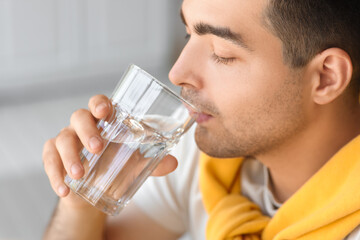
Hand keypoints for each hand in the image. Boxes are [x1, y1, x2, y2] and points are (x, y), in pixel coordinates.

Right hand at [42, 94, 177, 207]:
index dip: (100, 103)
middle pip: (79, 116)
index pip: (99, 103)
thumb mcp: (137, 163)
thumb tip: (173, 162)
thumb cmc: (117, 165)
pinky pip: (48, 160)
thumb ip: (154, 162)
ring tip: (80, 174)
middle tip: (98, 147)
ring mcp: (67, 140)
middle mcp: (84, 126)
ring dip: (70, 155)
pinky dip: (55, 174)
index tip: (105, 110)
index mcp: (104, 121)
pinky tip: (64, 188)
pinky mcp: (54, 157)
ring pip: (62, 138)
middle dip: (87, 130)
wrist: (97, 188)